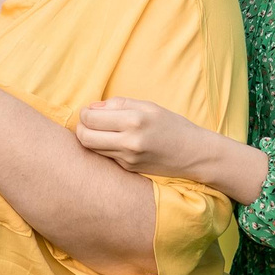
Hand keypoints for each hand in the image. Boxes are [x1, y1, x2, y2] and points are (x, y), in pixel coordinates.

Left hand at [76, 98, 230, 181]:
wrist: (194, 154)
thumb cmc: (172, 125)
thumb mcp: (148, 106)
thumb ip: (118, 104)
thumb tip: (92, 107)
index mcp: (134, 120)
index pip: (91, 118)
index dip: (85, 113)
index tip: (90, 111)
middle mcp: (129, 142)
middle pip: (85, 137)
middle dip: (81, 128)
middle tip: (89, 122)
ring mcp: (128, 159)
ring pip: (92, 149)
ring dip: (90, 139)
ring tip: (101, 131)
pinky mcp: (129, 169)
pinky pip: (106, 157)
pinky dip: (103, 148)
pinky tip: (113, 143)